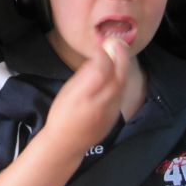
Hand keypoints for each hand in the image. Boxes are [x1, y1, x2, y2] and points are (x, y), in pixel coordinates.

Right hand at [43, 37, 129, 156]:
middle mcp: (100, 104)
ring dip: (123, 65)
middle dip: (120, 55)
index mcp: (83, 96)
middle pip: (117, 75)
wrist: (67, 144)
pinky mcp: (115, 115)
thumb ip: (83, 75)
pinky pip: (122, 92)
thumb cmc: (62, 115)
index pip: (100, 69)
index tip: (101, 43)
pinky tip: (118, 70)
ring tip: (119, 51)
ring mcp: (111, 111)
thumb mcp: (67, 92)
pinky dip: (121, 77)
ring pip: (122, 83)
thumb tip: (98, 57)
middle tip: (117, 41)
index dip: (104, 53)